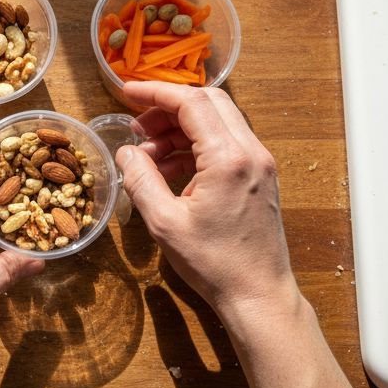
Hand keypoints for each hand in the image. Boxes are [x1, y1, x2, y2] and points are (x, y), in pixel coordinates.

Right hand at [116, 82, 297, 322]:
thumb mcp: (164, 223)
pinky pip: (226, 143)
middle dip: (168, 108)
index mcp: (228, 158)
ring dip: (181, 129)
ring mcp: (260, 163)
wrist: (258, 294)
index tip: (127, 93)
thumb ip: (141, 179)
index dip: (155, 92)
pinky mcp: (260, 176)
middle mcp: (251, 152)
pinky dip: (196, 146)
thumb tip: (126, 152)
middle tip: (138, 127)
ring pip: (218, 121)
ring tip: (149, 156)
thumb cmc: (214, 264)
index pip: (191, 102)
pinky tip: (171, 170)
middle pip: (209, 103)